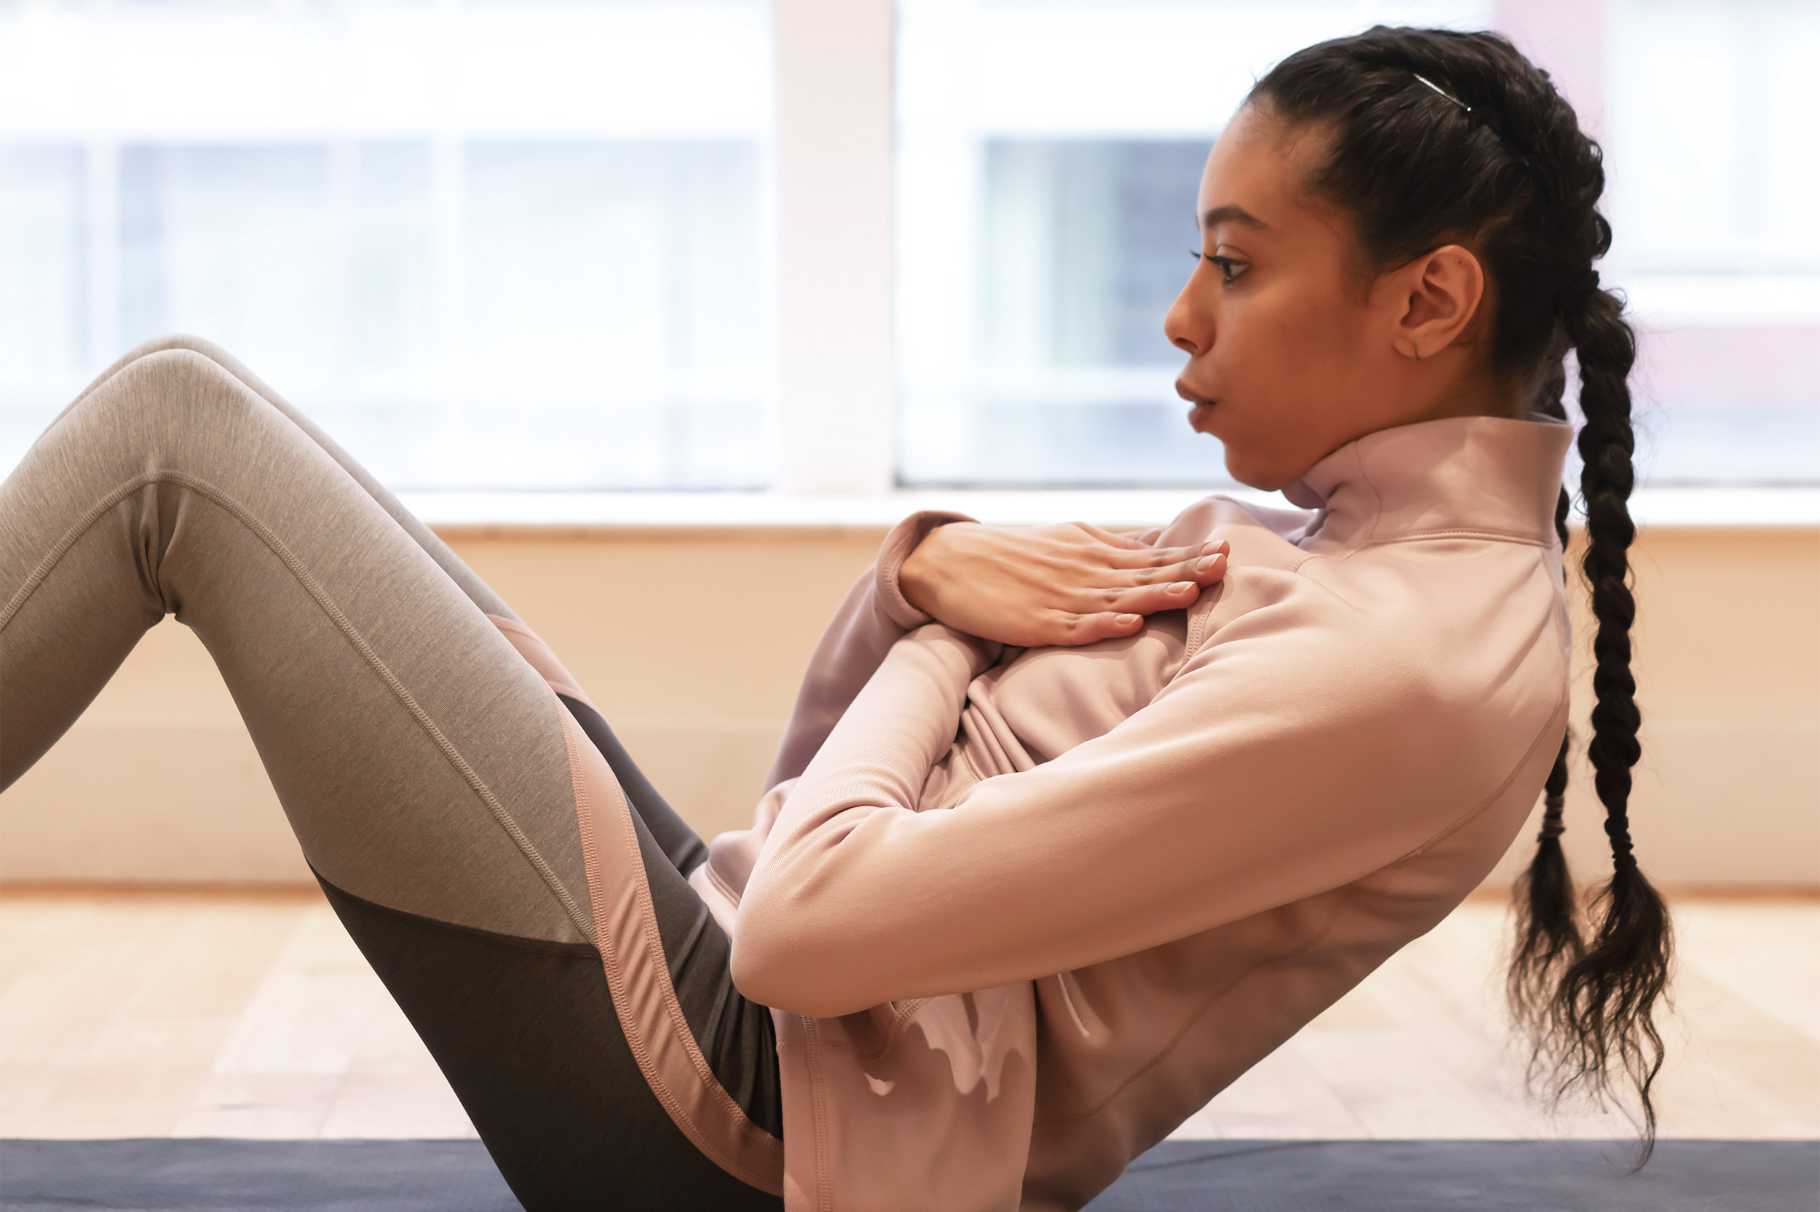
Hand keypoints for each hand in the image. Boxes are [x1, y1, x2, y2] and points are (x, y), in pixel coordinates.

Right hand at [900, 521, 1229, 648]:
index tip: (1226, 551)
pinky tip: (1129, 624)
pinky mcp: (1035, 622)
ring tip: (1191, 591)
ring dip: (1155, 595)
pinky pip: (1075, 627)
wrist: (946, 561)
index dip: (1188, 556)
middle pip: (1142, 574)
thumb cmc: (1007, 553)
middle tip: (1225, 566)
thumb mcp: (1062, 540)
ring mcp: (1059, 596)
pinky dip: (1103, 624)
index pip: (1151, 556)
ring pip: (1117, 598)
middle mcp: (1082, 570)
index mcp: (1090, 550)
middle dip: (1185, 570)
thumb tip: (1150, 551)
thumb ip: (1106, 548)